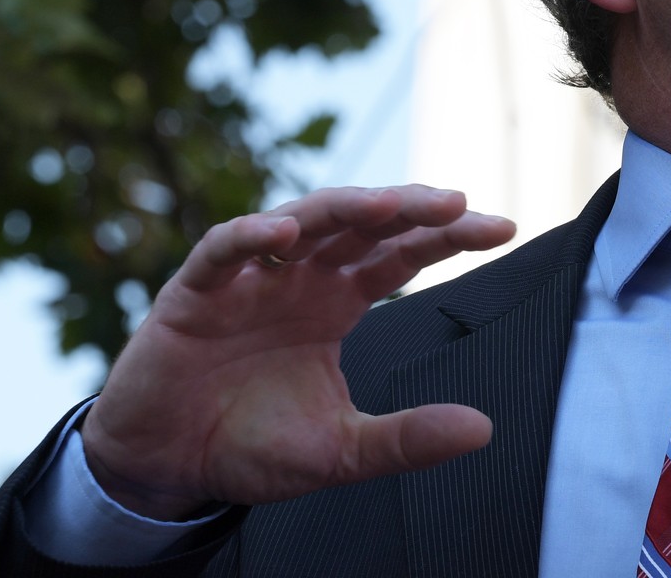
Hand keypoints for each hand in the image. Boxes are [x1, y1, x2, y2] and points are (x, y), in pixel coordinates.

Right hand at [80, 185, 515, 518]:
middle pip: (361, 224)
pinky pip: (221, 252)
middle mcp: (300, 277)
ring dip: (340, 208)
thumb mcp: (343, 450)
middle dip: (407, 208)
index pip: (401, 254)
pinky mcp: (193, 293)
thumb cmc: (253, 446)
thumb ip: (406, 438)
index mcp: (338, 301)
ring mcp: (248, 279)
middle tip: (456, 203)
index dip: (448, 238)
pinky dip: (249, 238)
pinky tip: (282, 235)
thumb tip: (484, 429)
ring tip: (384, 205)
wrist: (168, 467)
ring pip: (299, 221)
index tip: (502, 227)